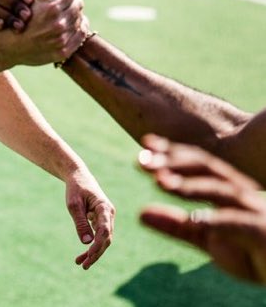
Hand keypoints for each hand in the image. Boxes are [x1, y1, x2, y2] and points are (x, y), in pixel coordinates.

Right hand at [8, 0, 88, 65]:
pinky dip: (77, 29)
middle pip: (78, 4)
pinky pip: (81, 35)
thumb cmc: (14, 15)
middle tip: (63, 3)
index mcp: (52, 6)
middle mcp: (59, 23)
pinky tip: (69, 26)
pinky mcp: (64, 50)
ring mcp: (62, 39)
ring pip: (81, 19)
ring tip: (65, 14)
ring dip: (74, 15)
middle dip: (70, 2)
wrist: (6, 46)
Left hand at [65, 168, 114, 269]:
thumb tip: (87, 243)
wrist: (78, 177)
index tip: (88, 254)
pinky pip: (99, 236)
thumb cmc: (75, 189)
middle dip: (95, 253)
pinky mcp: (102, 221)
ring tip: (80, 263)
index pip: (104, 230)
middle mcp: (109, 214)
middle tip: (83, 265)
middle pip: (106, 239)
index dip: (98, 244)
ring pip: (103, 240)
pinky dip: (92, 246)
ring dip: (93, 252)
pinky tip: (82, 256)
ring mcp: (107, 218)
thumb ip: (80, 223)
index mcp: (104, 208)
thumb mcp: (74, 205)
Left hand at [138, 134, 265, 284]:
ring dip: (189, 185)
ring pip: (220, 190)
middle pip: (205, 168)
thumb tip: (140, 214)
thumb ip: (175, 225)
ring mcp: (254, 210)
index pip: (196, 163)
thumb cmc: (251, 250)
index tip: (144, 144)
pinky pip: (241, 224)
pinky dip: (219, 219)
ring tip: (160, 182)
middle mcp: (239, 193)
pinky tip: (197, 219)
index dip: (171, 152)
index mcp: (225, 189)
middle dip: (172, 161)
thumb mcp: (207, 238)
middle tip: (140, 159)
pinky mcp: (264, 234)